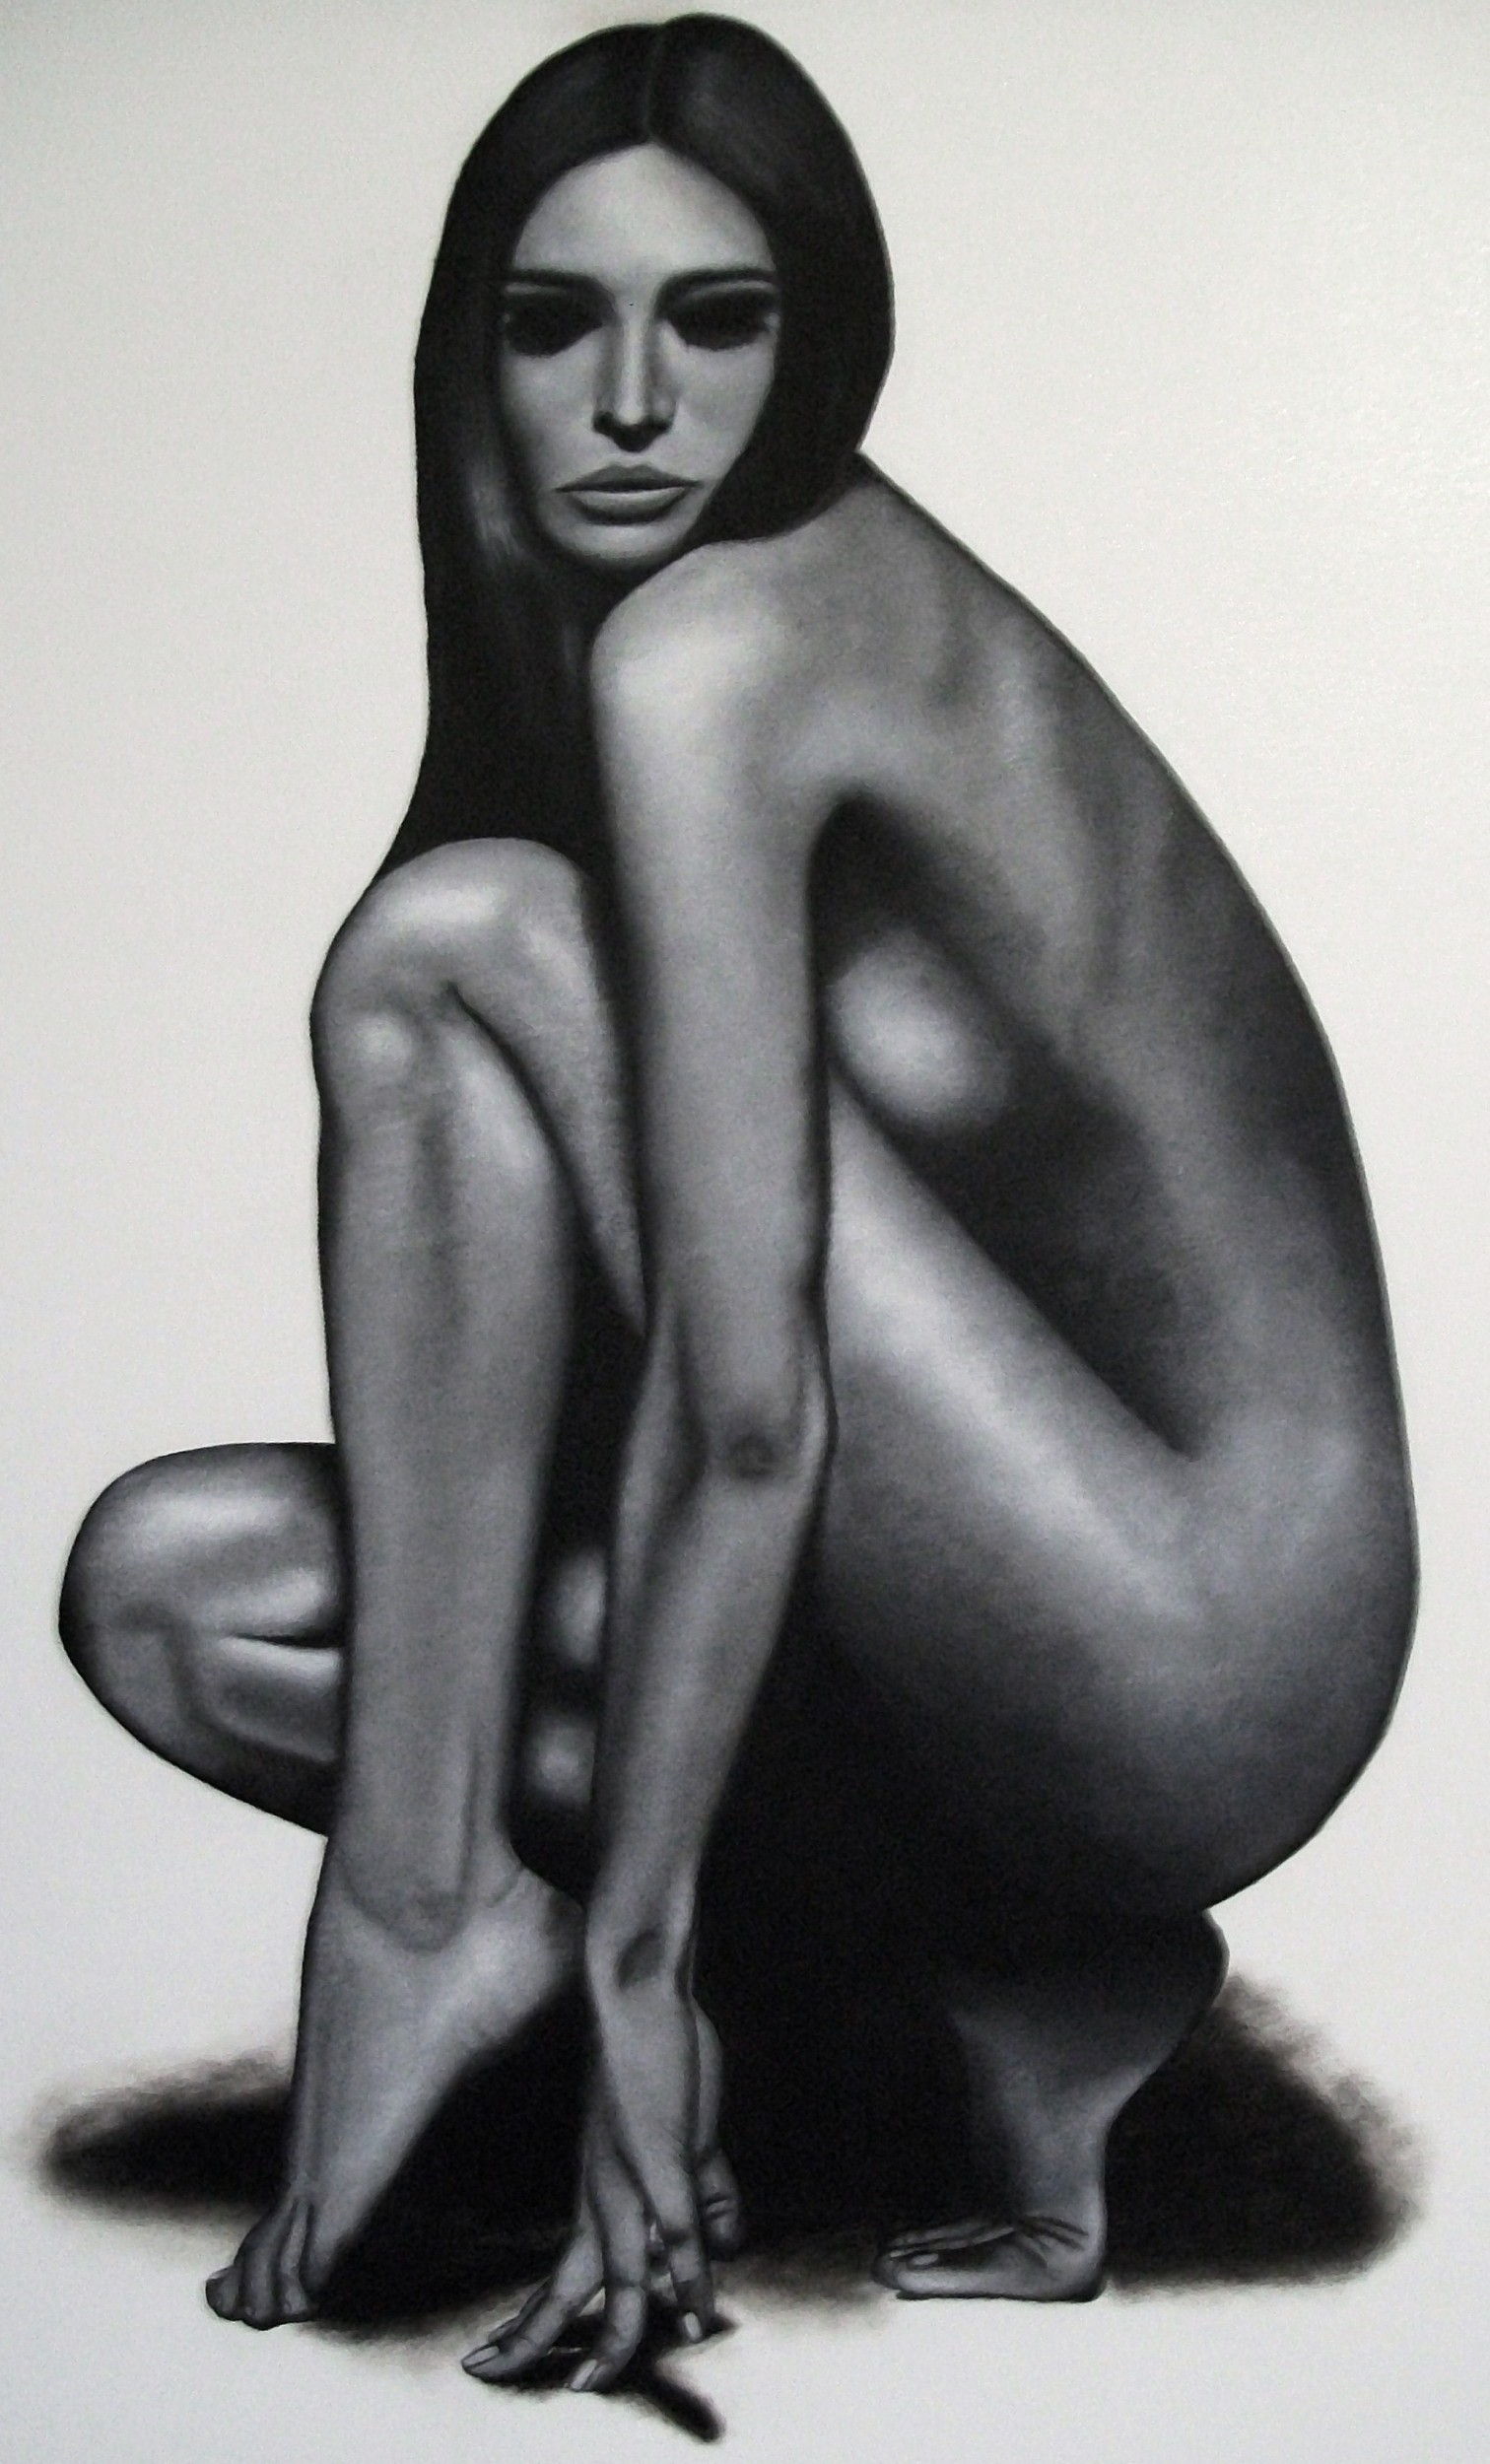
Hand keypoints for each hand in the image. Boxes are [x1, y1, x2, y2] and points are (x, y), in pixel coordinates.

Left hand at [463, 1989, 737, 2391]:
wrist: (636, 1993)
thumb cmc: (656, 2053)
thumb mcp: (679, 2137)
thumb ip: (703, 2193)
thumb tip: (721, 2244)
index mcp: (599, 2186)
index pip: (561, 2269)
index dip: (534, 2315)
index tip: (498, 2349)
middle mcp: (603, 2192)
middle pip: (565, 2287)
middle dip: (530, 2343)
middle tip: (486, 2374)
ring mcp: (631, 2183)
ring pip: (617, 2283)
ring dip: (614, 2341)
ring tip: (597, 2381)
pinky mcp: (664, 2166)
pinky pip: (678, 2242)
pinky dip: (690, 2286)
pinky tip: (697, 2315)